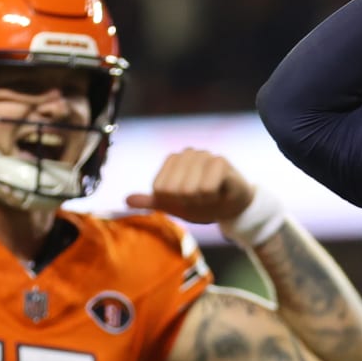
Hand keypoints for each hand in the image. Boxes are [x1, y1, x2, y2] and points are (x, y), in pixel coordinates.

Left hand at [126, 149, 253, 224]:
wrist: (234, 207)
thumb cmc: (204, 204)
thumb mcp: (175, 206)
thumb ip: (153, 201)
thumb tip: (126, 200)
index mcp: (173, 160)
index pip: (159, 189)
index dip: (174, 201)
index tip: (187, 200)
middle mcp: (187, 153)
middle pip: (173, 190)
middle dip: (188, 201)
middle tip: (200, 199)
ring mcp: (204, 155)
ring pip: (189, 189)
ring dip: (201, 200)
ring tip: (210, 195)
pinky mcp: (220, 162)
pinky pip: (206, 188)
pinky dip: (211, 197)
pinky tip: (220, 192)